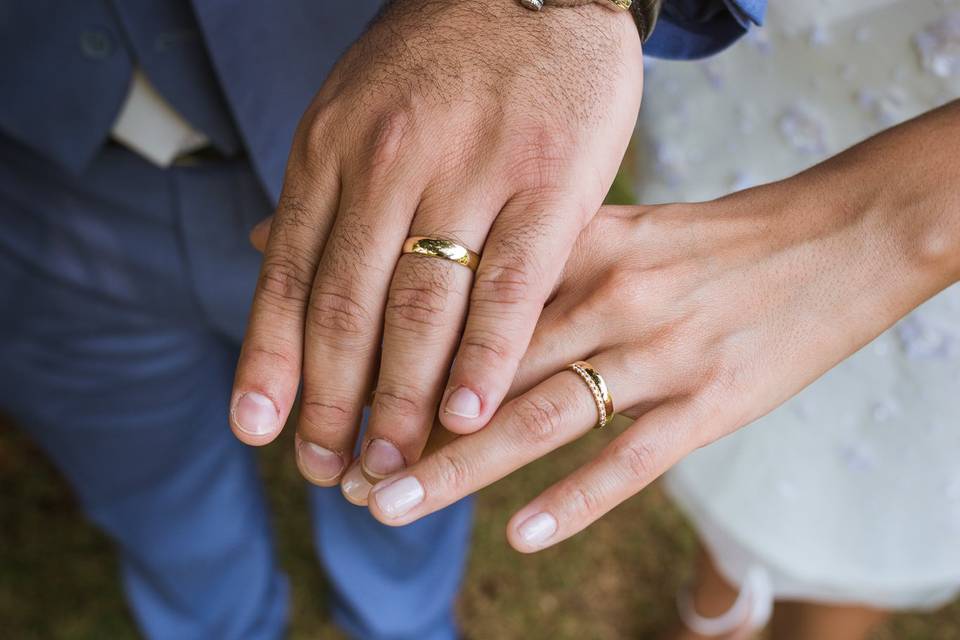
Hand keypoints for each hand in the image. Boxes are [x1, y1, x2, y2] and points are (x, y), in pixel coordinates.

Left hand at [230, 0, 641, 486]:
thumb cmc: (438, 58)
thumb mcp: (352, 106)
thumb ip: (317, 189)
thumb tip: (259, 255)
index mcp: (333, 148)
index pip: (292, 274)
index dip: (272, 361)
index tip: (261, 431)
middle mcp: (390, 162)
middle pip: (348, 305)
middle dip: (332, 400)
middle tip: (329, 471)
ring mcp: (472, 172)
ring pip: (422, 306)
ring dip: (401, 399)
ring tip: (388, 465)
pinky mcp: (550, 183)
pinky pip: (513, 284)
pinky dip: (487, 356)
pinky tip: (469, 416)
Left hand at [359, 146, 958, 549]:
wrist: (837, 237)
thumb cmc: (714, 239)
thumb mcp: (622, 224)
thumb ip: (540, 252)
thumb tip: (457, 279)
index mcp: (583, 245)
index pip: (472, 304)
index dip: (401, 352)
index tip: (339, 391)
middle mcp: (612, 296)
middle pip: (490, 369)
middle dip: (411, 424)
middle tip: (346, 471)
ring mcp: (662, 353)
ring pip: (543, 417)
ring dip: (462, 466)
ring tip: (391, 505)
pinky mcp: (713, 403)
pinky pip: (632, 459)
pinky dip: (576, 499)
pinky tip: (520, 534)